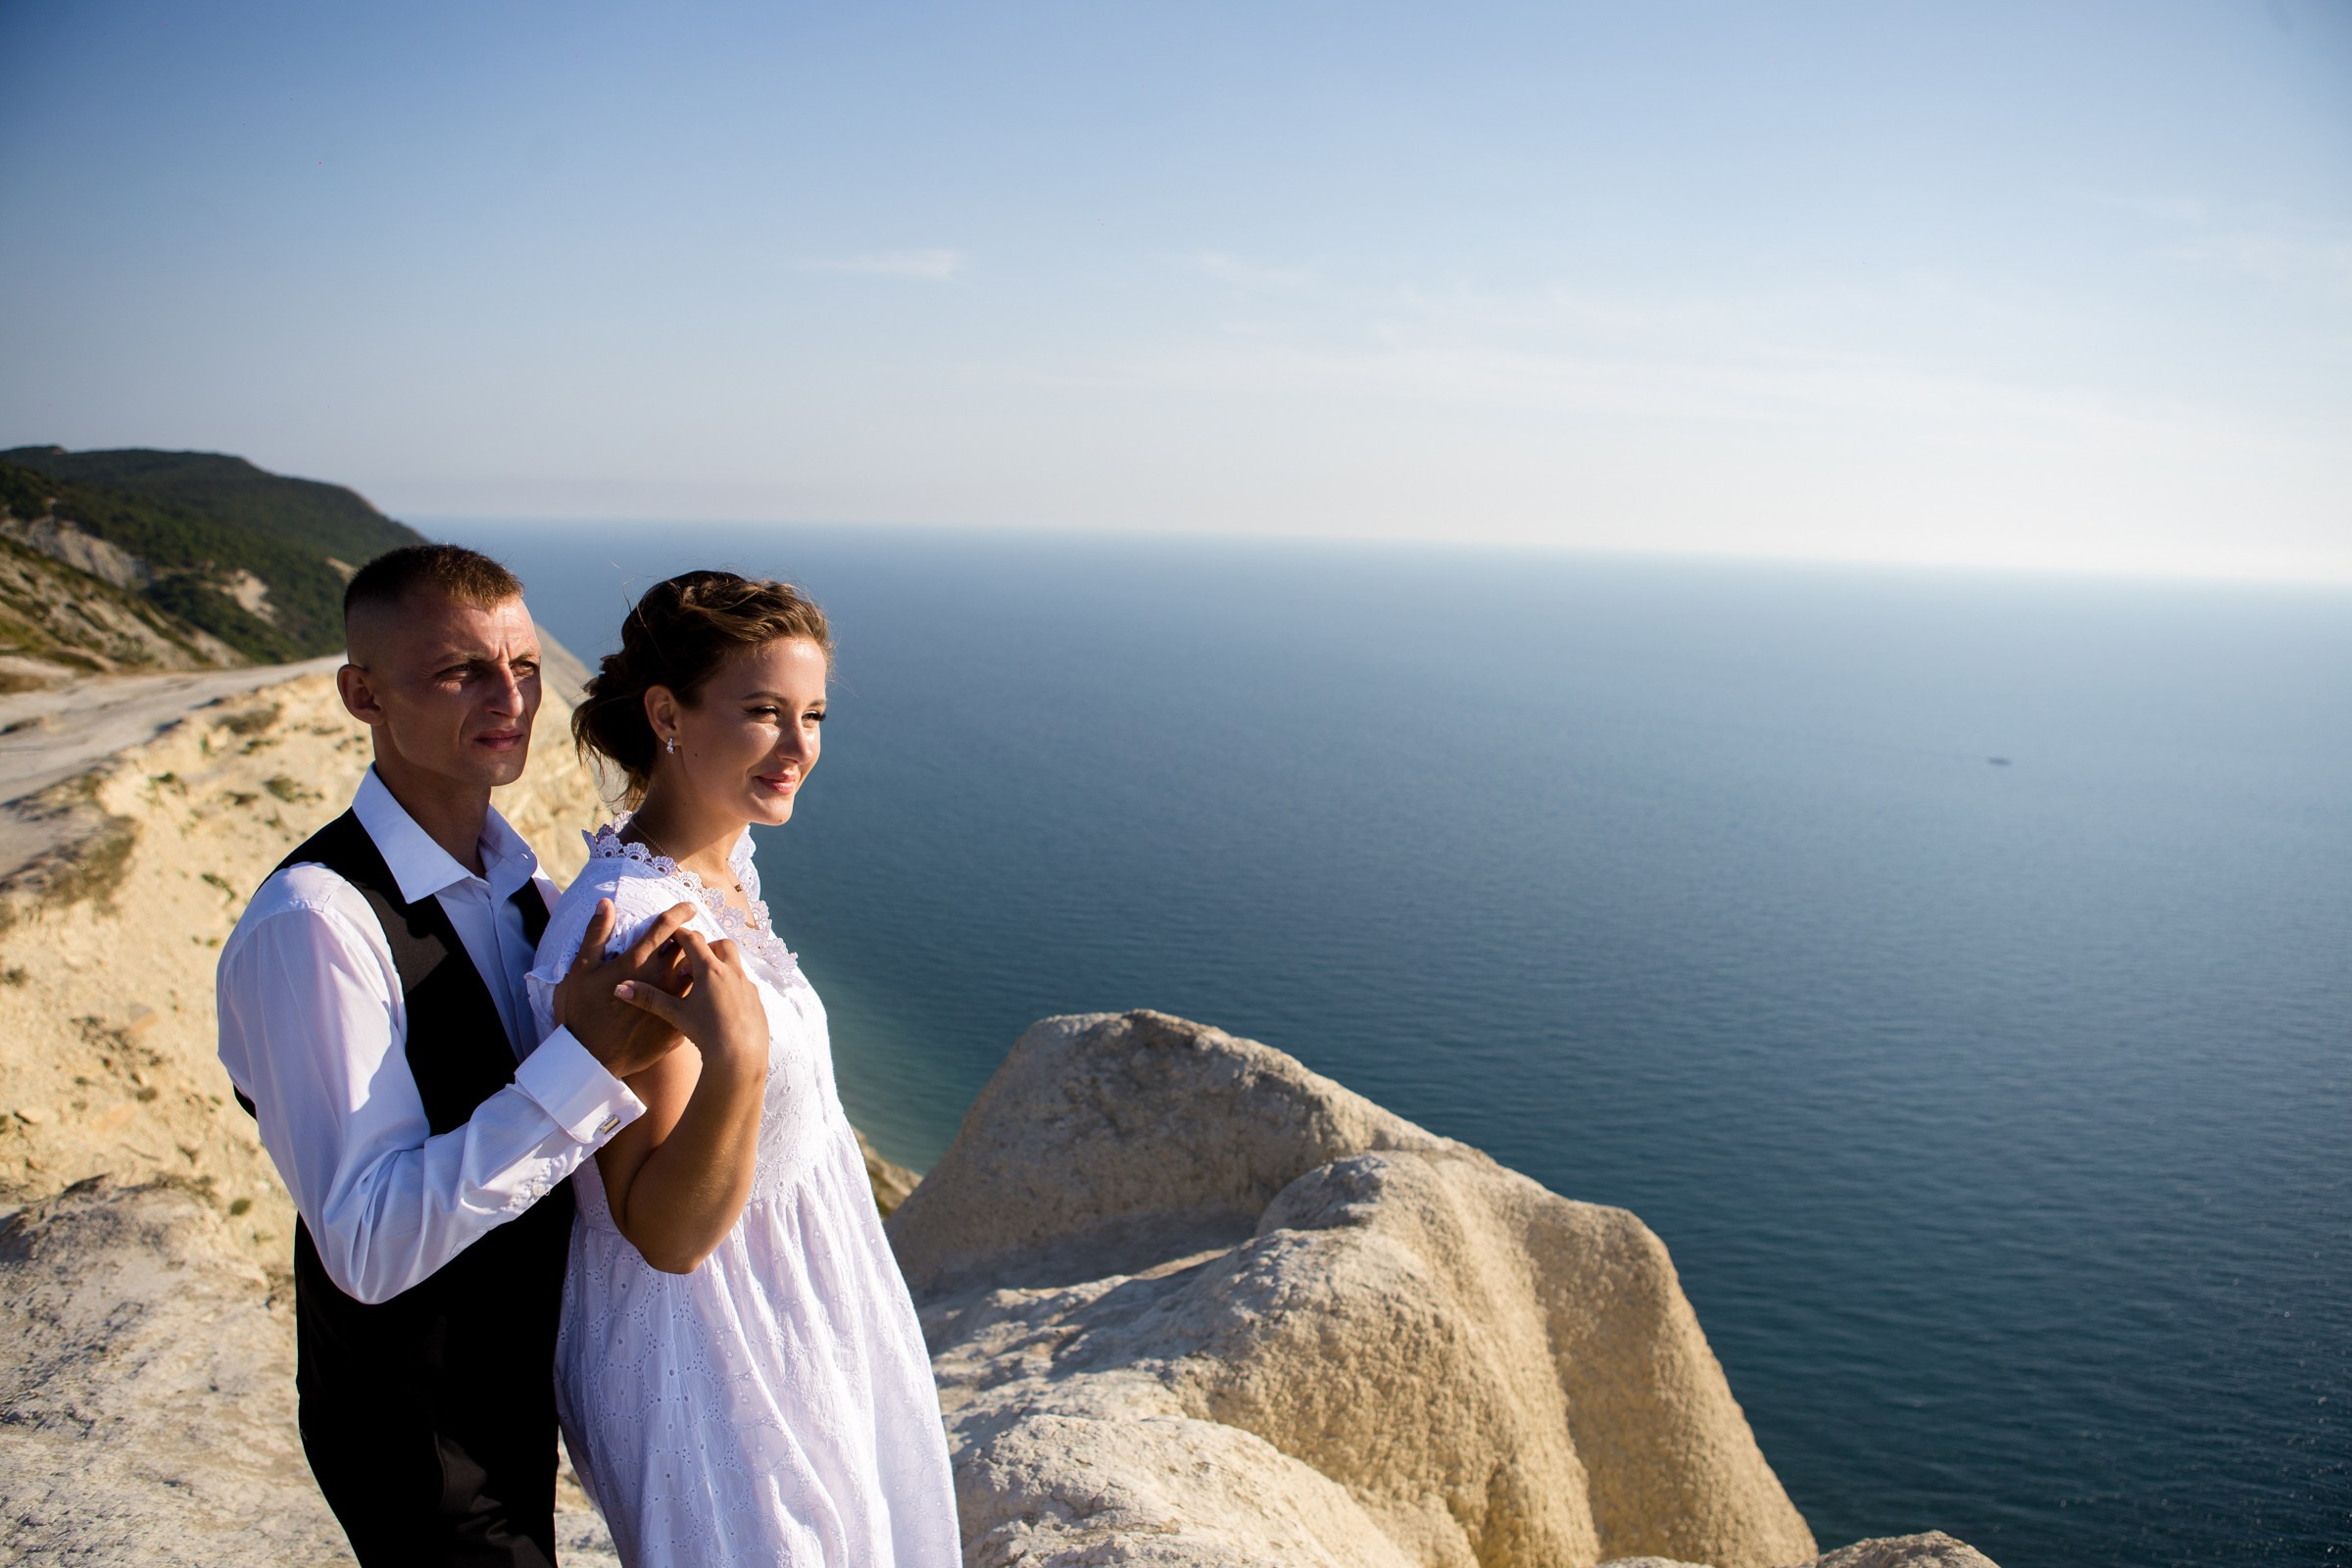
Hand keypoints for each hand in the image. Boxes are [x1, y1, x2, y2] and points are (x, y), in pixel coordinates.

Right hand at [555, 899, 696, 1079]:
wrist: (592, 1062)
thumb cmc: (582, 1014)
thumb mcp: (582, 971)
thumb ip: (596, 934)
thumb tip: (605, 904)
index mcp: (642, 962)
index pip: (668, 927)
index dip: (680, 913)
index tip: (689, 907)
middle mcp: (666, 979)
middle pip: (692, 948)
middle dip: (693, 940)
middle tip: (689, 940)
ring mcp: (678, 1005)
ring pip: (704, 976)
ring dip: (703, 966)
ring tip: (697, 967)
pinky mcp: (683, 1026)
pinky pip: (699, 1007)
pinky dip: (702, 998)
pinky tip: (696, 1000)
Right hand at [614, 930, 768, 1072]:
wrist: (740, 1056)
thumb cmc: (706, 1032)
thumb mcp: (674, 1014)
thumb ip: (648, 998)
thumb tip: (619, 988)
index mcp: (710, 970)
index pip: (693, 940)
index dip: (680, 933)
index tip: (671, 932)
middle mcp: (732, 972)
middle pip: (721, 944)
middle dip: (705, 947)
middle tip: (689, 963)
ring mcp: (748, 985)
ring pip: (735, 963)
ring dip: (720, 965)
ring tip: (703, 984)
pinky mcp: (756, 999)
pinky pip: (744, 983)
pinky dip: (731, 984)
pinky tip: (720, 1003)